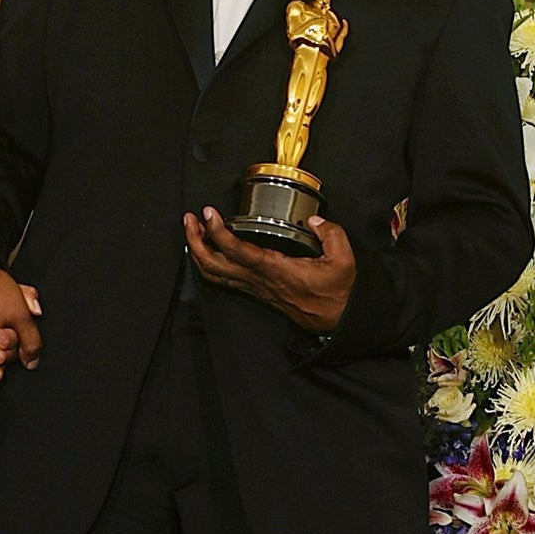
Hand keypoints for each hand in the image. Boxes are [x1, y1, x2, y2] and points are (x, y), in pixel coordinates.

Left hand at [184, 207, 355, 332]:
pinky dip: (210, 262)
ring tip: (194, 229)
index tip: (209, 213)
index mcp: (276, 270)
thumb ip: (331, 233)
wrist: (338, 319)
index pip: (237, 252)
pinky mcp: (257, 291)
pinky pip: (224, 279)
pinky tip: (209, 248)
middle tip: (190, 219)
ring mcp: (255, 288)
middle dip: (196, 241)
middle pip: (214, 265)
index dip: (218, 232)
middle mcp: (260, 280)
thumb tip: (315, 220)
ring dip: (199, 251)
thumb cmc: (337, 293)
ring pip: (215, 274)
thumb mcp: (344, 259)